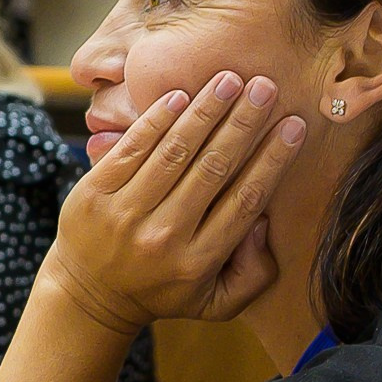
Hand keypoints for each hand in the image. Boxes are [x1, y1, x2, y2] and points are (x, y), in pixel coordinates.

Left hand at [40, 71, 303, 335]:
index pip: (244, 201)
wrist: (88, 294)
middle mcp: (162, 237)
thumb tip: (263, 223)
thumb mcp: (216, 302)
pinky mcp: (93, 194)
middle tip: (266, 87)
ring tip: (229, 79)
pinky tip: (181, 94)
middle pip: (212, 169)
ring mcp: (124, 214)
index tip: (294, 125)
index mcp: (197, 262)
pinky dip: (157, 119)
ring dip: (205, 111)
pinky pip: (132, 148)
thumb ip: (254, 274)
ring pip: (174, 152)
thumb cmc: (161, 290)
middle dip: (243, 123)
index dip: (272, 160)